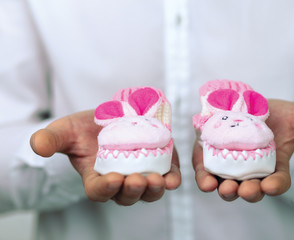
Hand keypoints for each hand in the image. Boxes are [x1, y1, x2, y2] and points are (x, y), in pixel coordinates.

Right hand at [30, 110, 180, 205]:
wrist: (112, 117)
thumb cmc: (86, 128)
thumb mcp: (66, 130)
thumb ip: (51, 139)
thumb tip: (37, 146)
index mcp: (96, 178)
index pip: (98, 191)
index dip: (105, 189)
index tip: (111, 179)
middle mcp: (120, 181)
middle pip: (126, 196)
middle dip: (131, 191)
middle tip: (136, 179)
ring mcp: (141, 174)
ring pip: (148, 192)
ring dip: (153, 190)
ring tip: (156, 180)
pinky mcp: (159, 165)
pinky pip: (167, 179)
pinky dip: (171, 181)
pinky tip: (173, 178)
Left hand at [193, 99, 293, 202]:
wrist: (246, 105)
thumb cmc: (274, 115)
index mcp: (274, 166)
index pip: (278, 181)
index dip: (276, 186)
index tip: (272, 185)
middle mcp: (251, 172)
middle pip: (251, 189)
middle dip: (249, 192)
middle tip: (246, 190)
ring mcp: (229, 167)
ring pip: (227, 186)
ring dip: (226, 191)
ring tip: (226, 188)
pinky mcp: (210, 159)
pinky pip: (206, 173)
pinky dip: (205, 179)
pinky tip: (206, 182)